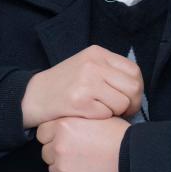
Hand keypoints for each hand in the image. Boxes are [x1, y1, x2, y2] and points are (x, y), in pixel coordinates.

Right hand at [21, 45, 142, 127]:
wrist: (33, 96)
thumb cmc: (64, 84)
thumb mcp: (86, 66)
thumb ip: (109, 70)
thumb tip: (137, 87)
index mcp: (97, 53)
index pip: (134, 71)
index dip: (137, 88)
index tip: (130, 98)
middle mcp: (93, 64)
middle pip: (133, 87)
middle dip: (132, 103)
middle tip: (123, 111)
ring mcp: (86, 82)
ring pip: (122, 103)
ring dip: (116, 112)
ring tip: (103, 111)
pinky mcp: (80, 101)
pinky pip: (106, 114)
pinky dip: (102, 118)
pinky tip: (90, 115)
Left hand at [36, 117, 129, 171]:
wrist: (130, 157)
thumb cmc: (117, 135)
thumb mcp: (94, 116)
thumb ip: (74, 119)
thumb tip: (65, 121)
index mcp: (64, 125)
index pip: (43, 131)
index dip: (52, 133)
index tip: (61, 136)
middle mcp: (59, 145)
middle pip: (45, 148)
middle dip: (55, 149)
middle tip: (72, 149)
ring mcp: (63, 165)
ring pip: (51, 165)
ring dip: (61, 163)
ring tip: (79, 160)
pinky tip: (84, 170)